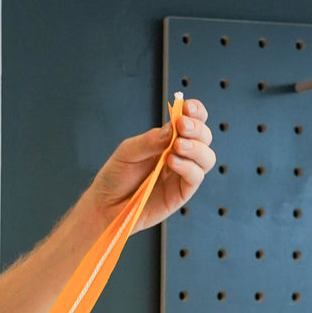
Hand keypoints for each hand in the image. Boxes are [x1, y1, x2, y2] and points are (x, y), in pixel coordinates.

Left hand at [91, 98, 215, 233]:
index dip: (195, 112)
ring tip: (177, 146)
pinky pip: (195, 178)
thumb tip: (172, 129)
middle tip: (182, 126)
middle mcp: (179, 156)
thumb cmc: (115, 177)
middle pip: (204, 137)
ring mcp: (181, 175)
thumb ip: (150, 140)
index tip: (187, 107)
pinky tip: (172, 162)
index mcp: (168, 141)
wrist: (105, 205)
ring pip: (206, 158)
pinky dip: (188, 167)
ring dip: (196, 148)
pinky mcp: (180, 194)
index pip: (192, 122)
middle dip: (197, 128)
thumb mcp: (128, 152)